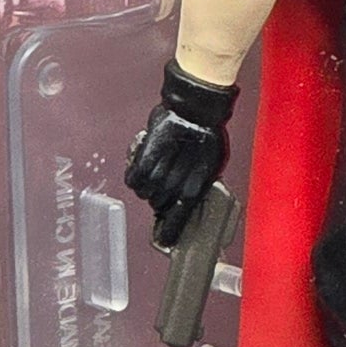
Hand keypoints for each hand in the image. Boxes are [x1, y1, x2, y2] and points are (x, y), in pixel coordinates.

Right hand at [125, 59, 235, 243]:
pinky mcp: (146, 157)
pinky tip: (140, 171)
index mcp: (198, 183)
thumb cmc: (207, 131)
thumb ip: (199, 180)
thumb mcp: (211, 161)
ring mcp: (161, 169)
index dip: (173, 228)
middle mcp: (178, 179)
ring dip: (147, 188)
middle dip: (160, 200)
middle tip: (162, 187)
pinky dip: (134, 178)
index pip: (182, 213)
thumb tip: (189, 196)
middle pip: (161, 203)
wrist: (195, 107)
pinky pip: (133, 179)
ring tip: (153, 175)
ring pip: (146, 192)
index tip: (167, 239)